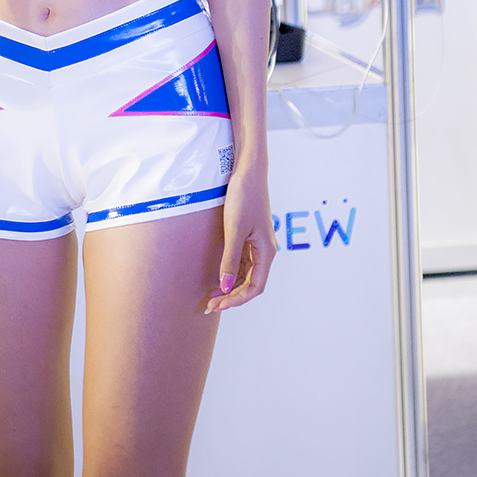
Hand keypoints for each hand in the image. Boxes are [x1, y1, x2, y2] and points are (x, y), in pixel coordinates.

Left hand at [205, 165, 276, 314]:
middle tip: (210, 305)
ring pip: (246, 274)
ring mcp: (257, 244)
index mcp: (266, 251)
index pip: (255, 287)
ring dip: (231, 287)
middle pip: (251, 283)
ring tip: (211, 296)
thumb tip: (226, 287)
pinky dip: (231, 273)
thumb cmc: (244, 197)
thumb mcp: (234, 230)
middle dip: (232, 296)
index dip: (237, 299)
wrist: (248, 170)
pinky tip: (218, 277)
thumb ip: (230, 260)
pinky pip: (242, 262)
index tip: (218, 305)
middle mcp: (265, 250)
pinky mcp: (249, 236)